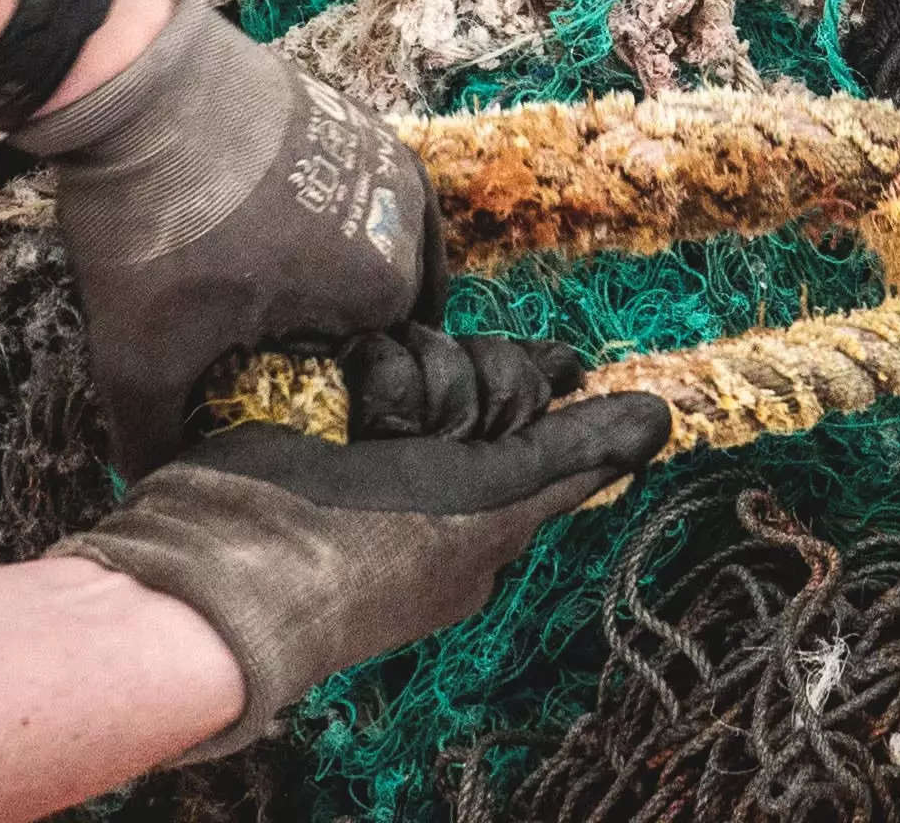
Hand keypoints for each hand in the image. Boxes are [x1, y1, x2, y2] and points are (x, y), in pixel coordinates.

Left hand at [14, 0, 441, 460]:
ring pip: (372, 247)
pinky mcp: (352, 114)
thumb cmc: (156, 229)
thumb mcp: (141, 356)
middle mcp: (407, 219)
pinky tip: (263, 230)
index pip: (374, 372)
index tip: (265, 388)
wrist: (135, 84)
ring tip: (261, 288)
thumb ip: (154, 439)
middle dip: (331, 332)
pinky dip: (324, 217)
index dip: (318, 390)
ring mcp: (384, 156)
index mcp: (383, 287)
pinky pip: (355, 192)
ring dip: (331, 273)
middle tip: (259, 342)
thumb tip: (152, 491)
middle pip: (379, 308)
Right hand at [58, 347, 664, 759]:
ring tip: (372, 434)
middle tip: (429, 439)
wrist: (237, 555)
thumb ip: (573, 456)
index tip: (539, 378)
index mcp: (482, 506)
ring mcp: (373, 429)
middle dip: (468, 392)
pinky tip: (339, 412)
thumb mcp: (493, 508)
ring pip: (430, 348)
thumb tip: (662, 418)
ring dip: (410, 386)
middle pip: (486, 367)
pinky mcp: (322, 394)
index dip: (529, 383)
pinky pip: (373, 345)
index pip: (530, 402)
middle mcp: (433, 463)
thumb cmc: (376, 552)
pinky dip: (361, 376)